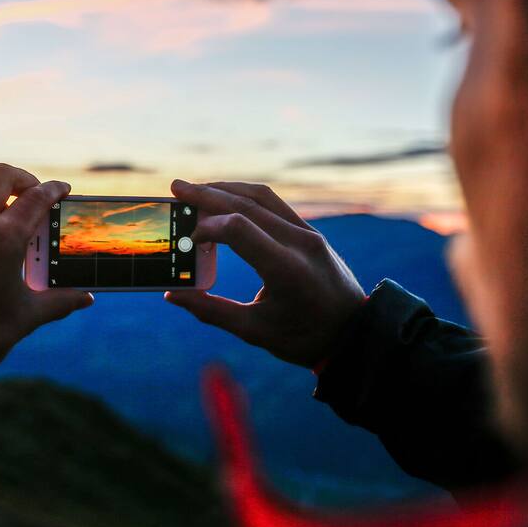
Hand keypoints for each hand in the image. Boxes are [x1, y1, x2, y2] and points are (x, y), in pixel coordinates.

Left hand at [0, 163, 92, 365]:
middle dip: (24, 179)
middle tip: (36, 196)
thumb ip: (59, 301)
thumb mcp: (25, 316)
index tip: (63, 190)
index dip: (54, 189)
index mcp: (2, 239)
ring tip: (11, 235)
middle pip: (1, 176)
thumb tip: (85, 298)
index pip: (36, 198)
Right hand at [165, 180, 364, 367]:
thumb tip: (173, 296)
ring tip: (197, 189)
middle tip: (177, 188)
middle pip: (247, 205)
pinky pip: (275, 204)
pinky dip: (247, 196)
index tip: (189, 239)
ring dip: (227, 189)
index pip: (239, 229)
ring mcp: (308, 234)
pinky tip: (227, 198)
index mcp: (286, 269)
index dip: (208, 227)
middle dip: (208, 195)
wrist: (354, 334)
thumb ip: (211, 310)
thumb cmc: (304, 338)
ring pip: (262, 197)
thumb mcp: (255, 330)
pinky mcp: (311, 232)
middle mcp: (300, 243)